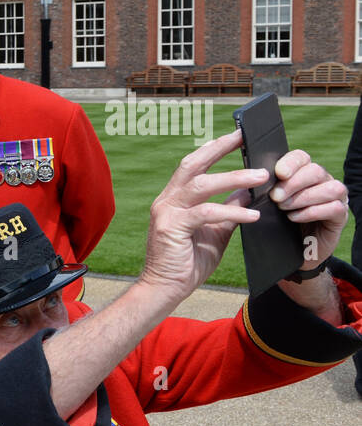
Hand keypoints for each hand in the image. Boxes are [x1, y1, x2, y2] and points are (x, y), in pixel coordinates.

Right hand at [138, 129, 263, 303]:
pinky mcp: (171, 227)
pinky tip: (252, 216)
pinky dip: (231, 212)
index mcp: (174, 199)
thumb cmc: (187, 262)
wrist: (165, 289)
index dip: (214, 148)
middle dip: (219, 148)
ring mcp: (166, 212)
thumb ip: (228, 211)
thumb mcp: (215, 232)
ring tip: (261, 177)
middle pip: (193, 164)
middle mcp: (166, 200)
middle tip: (245, 138)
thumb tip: (247, 193)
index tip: (237, 136)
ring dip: (233, 178)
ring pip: (201, 185)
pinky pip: (206, 213)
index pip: (194, 165)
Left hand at [269, 149, 349, 268]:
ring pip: (330, 187)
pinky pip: (334, 207)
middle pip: (315, 170)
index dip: (290, 163)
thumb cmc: (276, 226)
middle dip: (293, 183)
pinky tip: (294, 218)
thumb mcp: (265, 208)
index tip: (277, 173)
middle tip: (275, 197)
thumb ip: (260, 193)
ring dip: (304, 197)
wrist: (290, 254)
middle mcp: (322, 182)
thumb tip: (248, 180)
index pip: (301, 158)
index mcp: (302, 174)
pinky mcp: (340, 216)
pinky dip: (312, 212)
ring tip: (284, 208)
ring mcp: (334, 198)